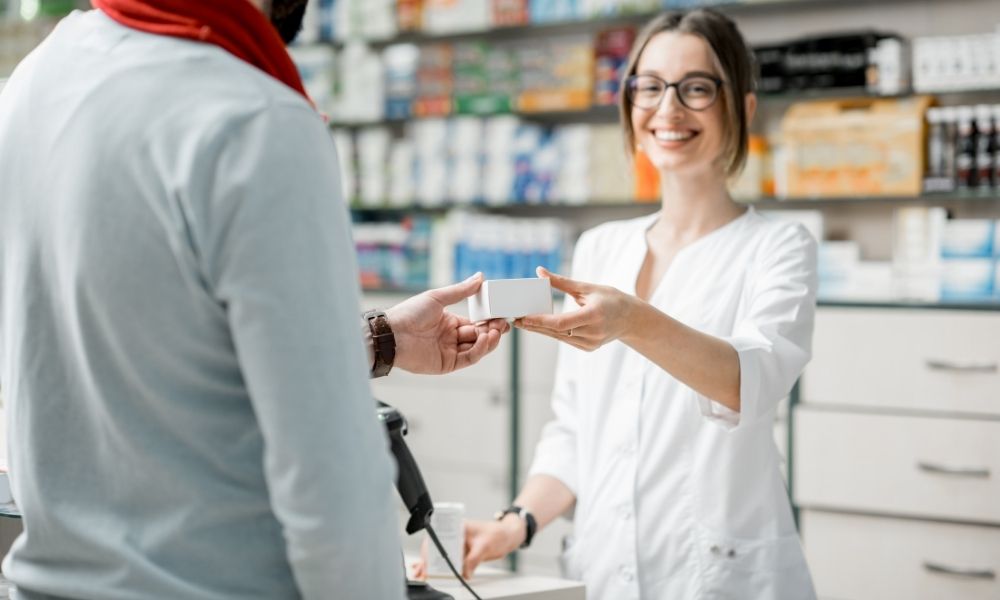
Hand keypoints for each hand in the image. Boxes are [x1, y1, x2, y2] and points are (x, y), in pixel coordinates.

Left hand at [386, 273, 509, 373]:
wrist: (392, 333)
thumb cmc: (410, 313)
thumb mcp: (438, 297)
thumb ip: (461, 291)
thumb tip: (480, 277)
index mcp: (450, 322)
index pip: (476, 323)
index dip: (489, 320)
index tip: (501, 315)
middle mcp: (451, 338)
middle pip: (479, 336)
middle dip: (493, 330)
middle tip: (503, 323)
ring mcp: (449, 351)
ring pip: (477, 348)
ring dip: (489, 340)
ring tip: (496, 331)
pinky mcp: (447, 364)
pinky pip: (468, 358)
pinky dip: (479, 350)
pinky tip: (484, 339)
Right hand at [410, 517, 523, 579]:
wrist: (507, 536)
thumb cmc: (497, 533)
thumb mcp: (484, 546)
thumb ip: (473, 560)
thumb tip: (464, 573)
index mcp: (457, 526)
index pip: (438, 536)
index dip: (431, 549)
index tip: (428, 561)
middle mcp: (455, 534)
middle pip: (437, 547)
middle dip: (428, 560)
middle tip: (424, 572)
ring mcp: (458, 544)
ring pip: (441, 555)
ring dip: (432, 565)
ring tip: (423, 574)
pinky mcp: (462, 553)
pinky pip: (450, 561)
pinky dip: (443, 568)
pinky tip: (434, 573)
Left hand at [515, 266, 638, 351]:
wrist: (632, 319)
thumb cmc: (611, 298)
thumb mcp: (588, 287)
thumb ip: (561, 282)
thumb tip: (539, 271)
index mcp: (593, 316)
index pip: (560, 323)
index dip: (539, 321)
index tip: (523, 316)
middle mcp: (592, 333)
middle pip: (555, 331)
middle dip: (534, 325)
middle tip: (515, 318)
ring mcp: (590, 343)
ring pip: (558, 337)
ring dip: (540, 330)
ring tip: (523, 322)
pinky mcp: (588, 348)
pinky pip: (565, 340)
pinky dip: (552, 333)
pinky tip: (538, 327)